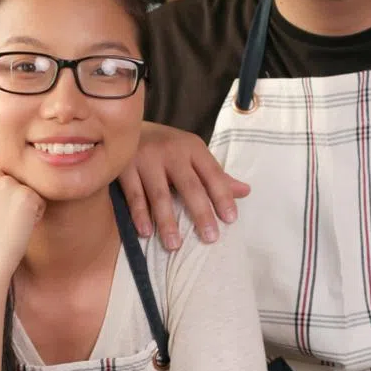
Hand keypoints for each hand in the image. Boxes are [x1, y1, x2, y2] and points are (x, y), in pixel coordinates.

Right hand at [119, 122, 249, 249]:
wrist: (125, 124)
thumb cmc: (167, 146)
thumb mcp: (193, 154)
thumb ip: (216, 175)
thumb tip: (246, 191)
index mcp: (193, 147)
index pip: (213, 174)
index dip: (223, 197)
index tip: (231, 219)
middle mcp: (172, 151)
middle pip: (190, 186)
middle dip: (201, 213)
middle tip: (210, 237)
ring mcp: (146, 158)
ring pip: (160, 195)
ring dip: (168, 222)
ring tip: (174, 245)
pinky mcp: (124, 167)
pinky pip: (134, 195)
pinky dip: (140, 215)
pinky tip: (146, 232)